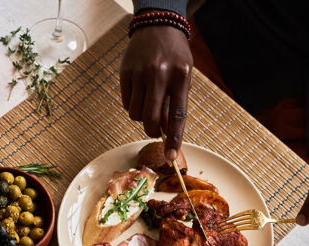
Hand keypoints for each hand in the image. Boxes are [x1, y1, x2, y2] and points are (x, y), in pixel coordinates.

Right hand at [120, 24, 192, 161]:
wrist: (157, 26)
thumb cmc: (174, 55)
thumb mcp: (182, 76)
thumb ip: (174, 103)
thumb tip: (164, 132)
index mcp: (180, 76)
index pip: (178, 115)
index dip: (174, 138)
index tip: (171, 156)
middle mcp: (159, 75)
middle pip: (151, 119)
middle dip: (151, 131)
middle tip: (153, 130)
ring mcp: (140, 73)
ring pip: (135, 114)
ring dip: (141, 117)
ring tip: (148, 102)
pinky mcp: (126, 73)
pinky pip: (126, 104)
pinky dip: (132, 105)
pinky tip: (139, 92)